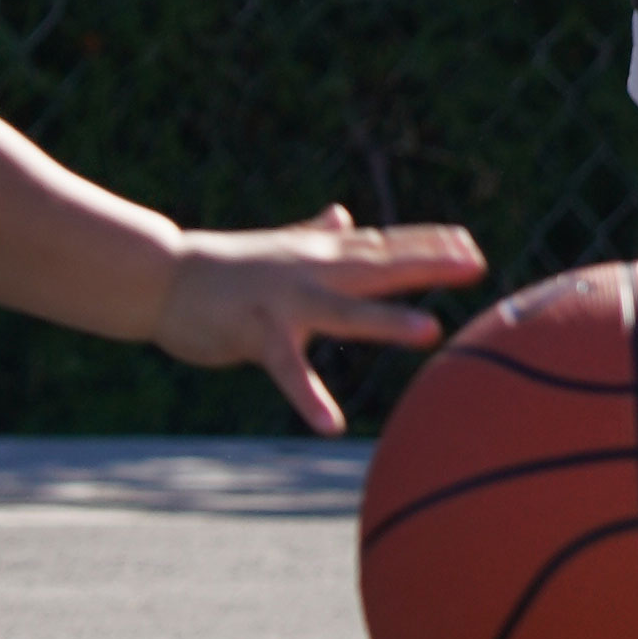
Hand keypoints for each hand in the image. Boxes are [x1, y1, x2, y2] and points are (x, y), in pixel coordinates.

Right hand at [157, 208, 486, 433]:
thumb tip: (343, 214)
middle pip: (378, 265)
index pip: (381, 245)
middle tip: (476, 263)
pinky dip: (308, 397)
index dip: (427, 243)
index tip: (470, 243)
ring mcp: (284, 301)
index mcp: (317, 255)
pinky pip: (287, 370)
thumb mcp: (278, 248)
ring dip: (388, 321)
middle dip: (428, 264)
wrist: (162, 276)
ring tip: (433, 332)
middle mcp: (309, 271)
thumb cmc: (223, 267)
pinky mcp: (255, 334)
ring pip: (345, 311)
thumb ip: (316, 234)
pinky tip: (330, 425)